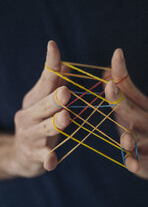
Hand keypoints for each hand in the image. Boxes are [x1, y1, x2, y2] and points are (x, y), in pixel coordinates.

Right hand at [11, 41, 70, 177]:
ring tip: (65, 118)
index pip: (44, 81)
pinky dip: (47, 158)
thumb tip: (66, 66)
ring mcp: (29, 136)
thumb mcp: (43, 104)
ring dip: (54, 124)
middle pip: (42, 106)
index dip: (50, 64)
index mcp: (33, 100)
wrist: (21, 153)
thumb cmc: (38, 123)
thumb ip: (54, 88)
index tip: (53, 46)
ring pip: (44, 129)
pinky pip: (42, 157)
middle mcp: (28, 116)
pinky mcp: (33, 155)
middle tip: (65, 93)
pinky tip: (52, 160)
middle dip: (54, 99)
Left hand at [105, 49, 147, 179]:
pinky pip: (139, 161)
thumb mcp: (133, 108)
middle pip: (130, 110)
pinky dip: (135, 162)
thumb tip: (106, 70)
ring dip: (129, 136)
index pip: (129, 88)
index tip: (117, 53)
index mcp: (142, 106)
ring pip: (136, 137)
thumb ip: (122, 91)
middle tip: (108, 87)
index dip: (121, 72)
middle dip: (119, 100)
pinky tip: (132, 166)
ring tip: (124, 136)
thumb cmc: (141, 128)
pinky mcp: (147, 160)